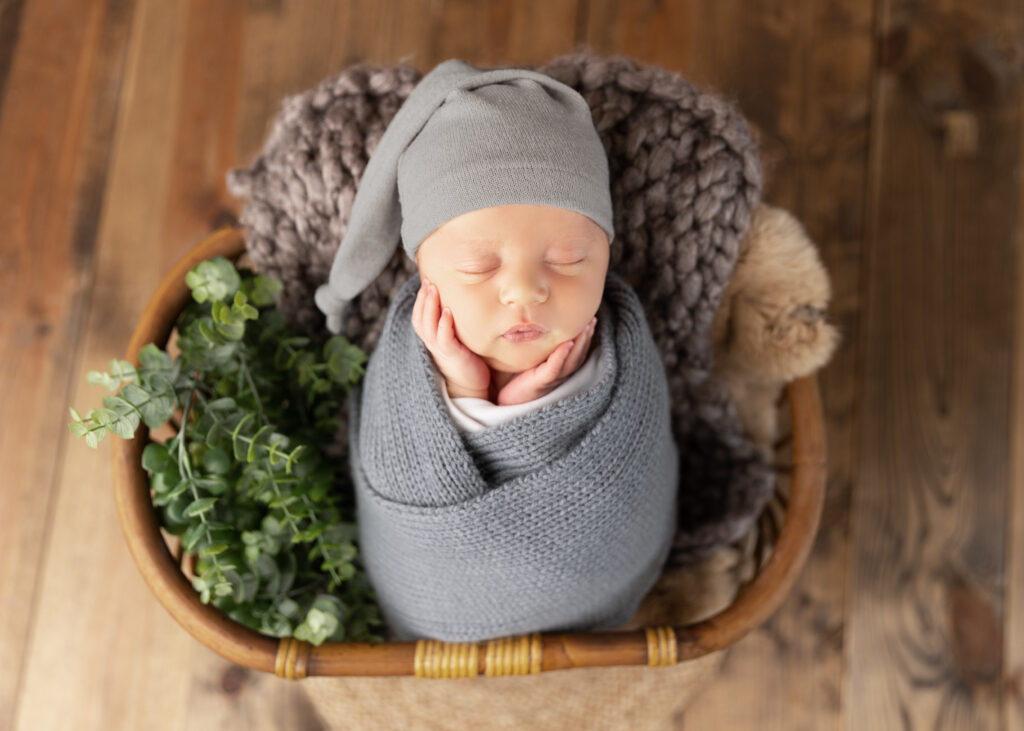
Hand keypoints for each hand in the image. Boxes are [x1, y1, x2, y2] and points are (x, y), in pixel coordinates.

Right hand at [411, 277, 490, 398]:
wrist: (472, 385)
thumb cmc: (466, 359)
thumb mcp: (456, 338)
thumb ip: (453, 324)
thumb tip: (457, 302)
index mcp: (431, 338)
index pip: (419, 316)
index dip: (420, 300)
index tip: (426, 281)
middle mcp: (432, 343)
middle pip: (420, 318)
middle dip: (423, 299)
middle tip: (427, 281)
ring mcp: (440, 349)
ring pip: (428, 326)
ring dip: (430, 306)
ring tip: (433, 290)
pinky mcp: (452, 355)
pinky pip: (444, 338)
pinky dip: (444, 324)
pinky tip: (448, 312)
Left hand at [495, 316, 596, 405]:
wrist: (508, 401)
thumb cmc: (518, 379)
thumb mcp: (531, 359)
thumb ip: (538, 345)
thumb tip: (536, 322)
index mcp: (559, 368)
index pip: (577, 351)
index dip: (586, 337)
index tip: (591, 320)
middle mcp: (560, 374)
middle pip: (579, 354)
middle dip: (587, 337)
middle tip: (593, 320)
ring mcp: (553, 378)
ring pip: (572, 360)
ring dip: (580, 344)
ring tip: (586, 328)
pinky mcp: (542, 381)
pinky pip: (555, 368)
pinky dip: (562, 355)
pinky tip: (568, 343)